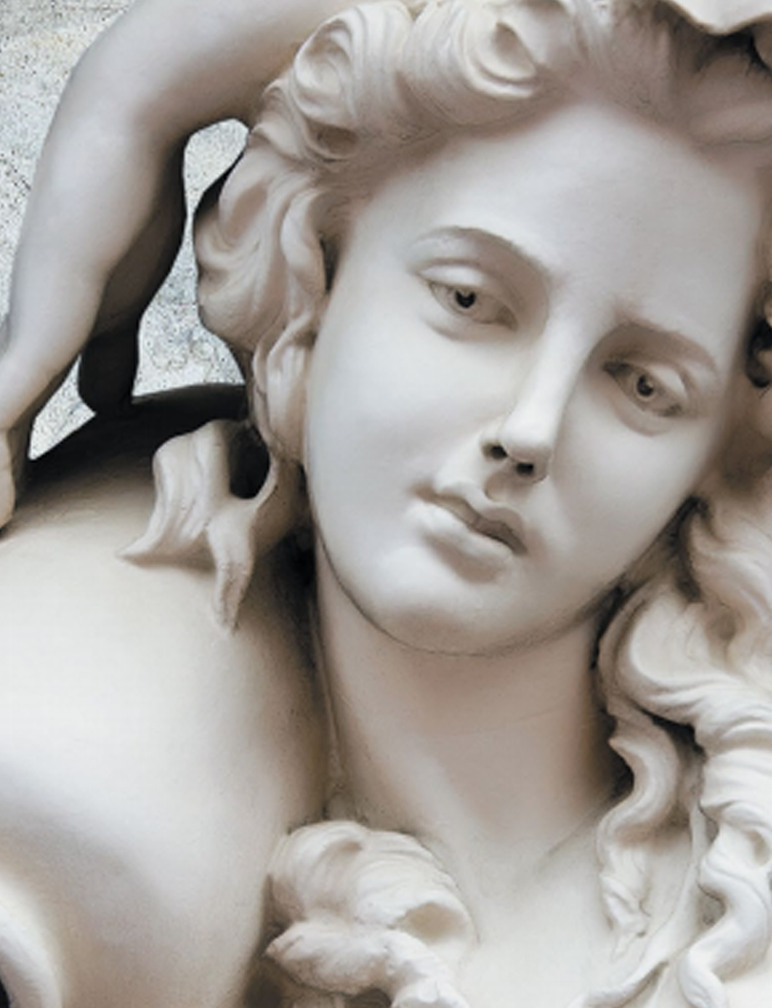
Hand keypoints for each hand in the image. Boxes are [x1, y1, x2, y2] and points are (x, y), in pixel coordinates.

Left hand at [0, 0, 364, 525]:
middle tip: (2, 518)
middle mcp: (35, 326)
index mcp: (62, 323)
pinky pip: (6, 405)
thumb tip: (119, 382)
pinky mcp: (40, 324)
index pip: (32, 395)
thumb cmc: (149, 186)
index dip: (19, 443)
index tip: (18, 485)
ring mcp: (31, 325)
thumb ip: (125, 335)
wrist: (135, 118)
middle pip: (7, 414)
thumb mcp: (142, 287)